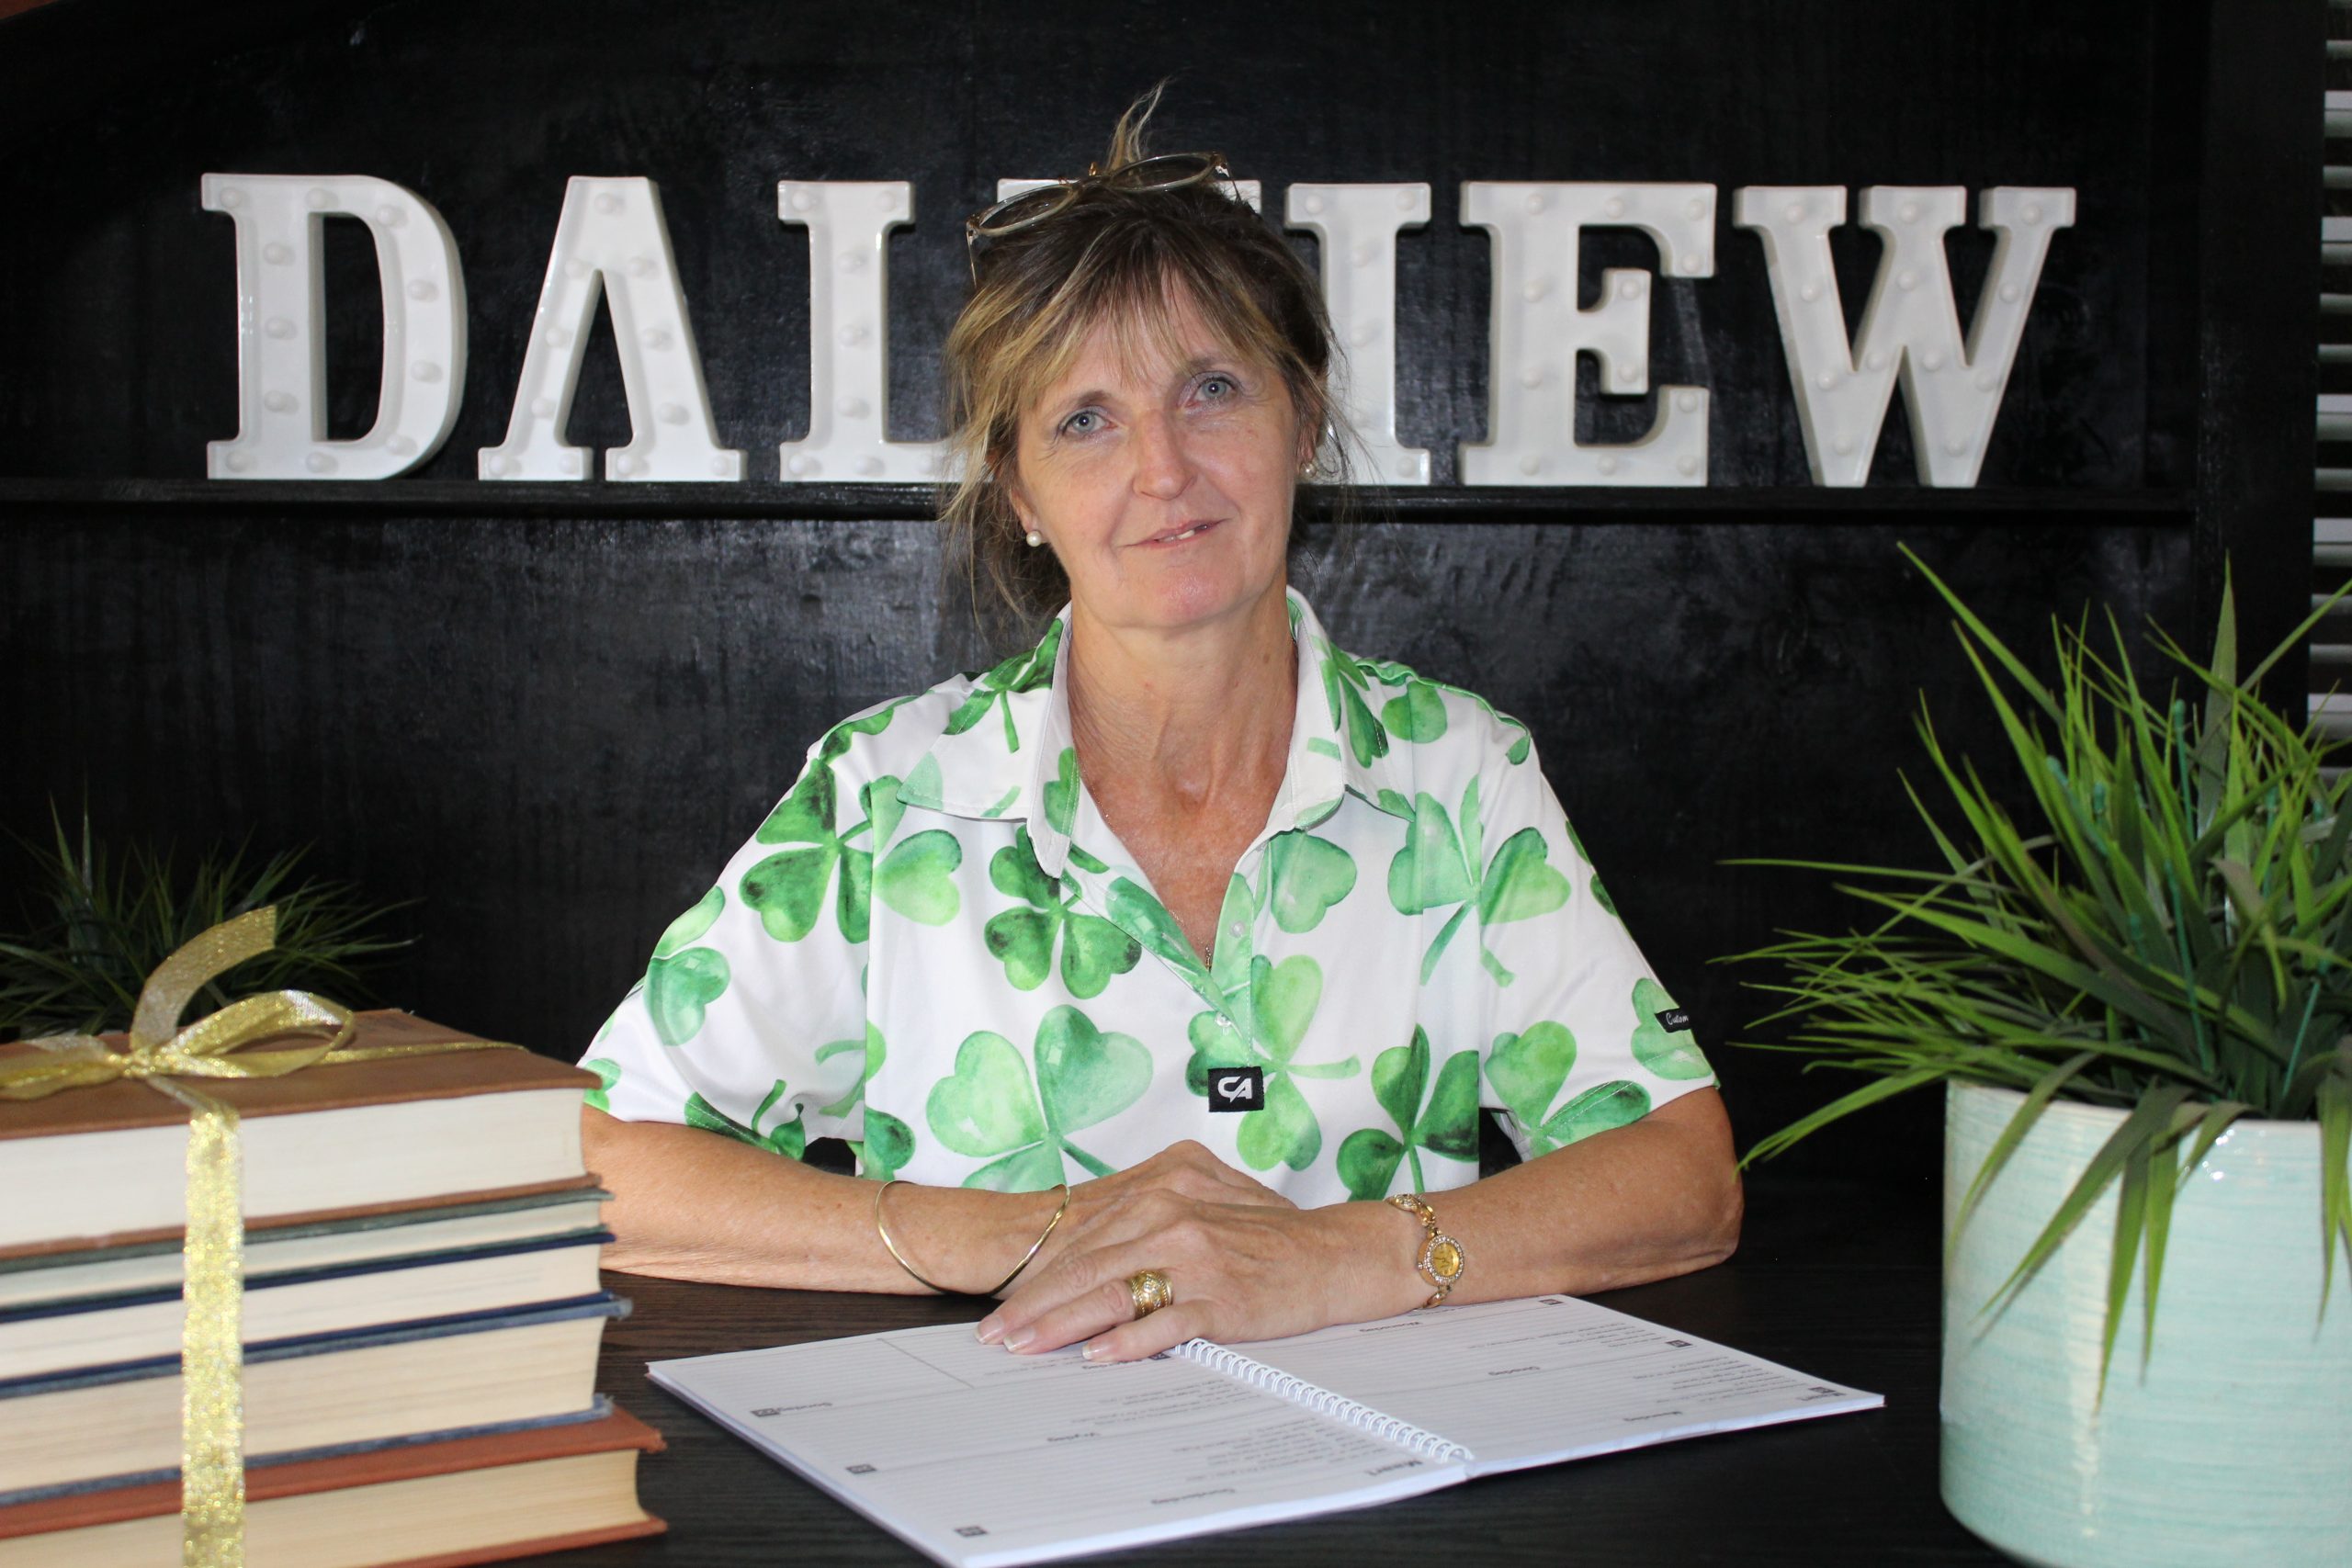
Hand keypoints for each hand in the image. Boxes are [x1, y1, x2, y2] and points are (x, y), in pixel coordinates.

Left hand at [975, 1141, 1418, 1361]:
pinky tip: (1099, 1356)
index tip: (1004, 1306)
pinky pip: (1165, 1321)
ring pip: (1113, 1291)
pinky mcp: (1224, 1295)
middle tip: (995, 1336)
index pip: (1085, 1238)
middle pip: (1087, 1265)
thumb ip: (1145, 1229)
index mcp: (1164, 1189)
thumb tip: (1086, 1264)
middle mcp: (1173, 1214)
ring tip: (1026, 1348)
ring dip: (1062, 1324)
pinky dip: (1128, 1340)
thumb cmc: (1267, 1240)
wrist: (1334, 1254)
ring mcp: (1198, 1255)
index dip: (1039, 1276)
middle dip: (1033, 1305)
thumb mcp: (1199, 1214)